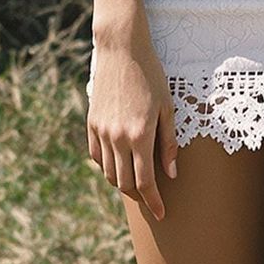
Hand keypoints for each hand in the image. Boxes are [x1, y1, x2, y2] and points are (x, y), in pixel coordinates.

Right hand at [86, 30, 178, 222]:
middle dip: (139, 196)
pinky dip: (108, 166)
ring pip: (109, 173)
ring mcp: (102, 131)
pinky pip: (97, 156)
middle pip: (125, 183)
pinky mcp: (92, 124)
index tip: (162, 213)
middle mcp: (118, 137)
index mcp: (140, 135)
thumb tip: (171, 174)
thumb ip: (168, 143)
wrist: (121, 49)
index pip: (145, 183)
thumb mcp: (167, 107)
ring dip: (123, 183)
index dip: (154, 202)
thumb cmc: (151, 75)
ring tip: (137, 182)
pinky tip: (119, 163)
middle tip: (151, 199)